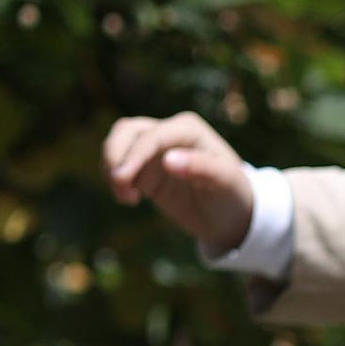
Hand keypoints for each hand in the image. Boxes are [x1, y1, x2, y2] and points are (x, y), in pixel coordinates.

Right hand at [102, 110, 258, 255]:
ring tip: (126, 198)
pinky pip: (119, 165)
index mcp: (188, 129)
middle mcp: (168, 133)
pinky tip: (129, 200)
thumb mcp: (225, 183)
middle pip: (127, 131)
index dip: (134, 155)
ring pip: (118, 145)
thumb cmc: (233, 195)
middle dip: (114, 155)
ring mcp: (154, 150)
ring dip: (111, 167)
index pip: (153, 136)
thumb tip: (168, 160)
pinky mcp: (145, 169)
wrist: (231, 216)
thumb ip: (201, 168)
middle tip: (118, 186)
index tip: (122, 178)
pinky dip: (115, 179)